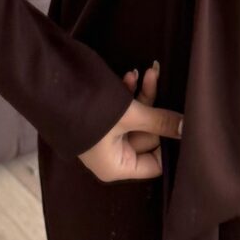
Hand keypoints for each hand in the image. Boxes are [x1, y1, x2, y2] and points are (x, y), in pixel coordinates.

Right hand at [78, 58, 183, 180]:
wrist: (50, 86)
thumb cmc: (90, 111)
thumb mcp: (130, 115)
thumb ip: (161, 121)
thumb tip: (188, 128)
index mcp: (117, 167)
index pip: (155, 164)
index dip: (169, 144)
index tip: (182, 123)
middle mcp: (112, 157)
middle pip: (148, 137)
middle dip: (153, 108)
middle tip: (156, 81)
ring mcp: (106, 139)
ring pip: (138, 120)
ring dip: (143, 96)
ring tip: (148, 72)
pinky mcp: (101, 121)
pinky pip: (124, 111)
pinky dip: (129, 94)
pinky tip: (131, 75)